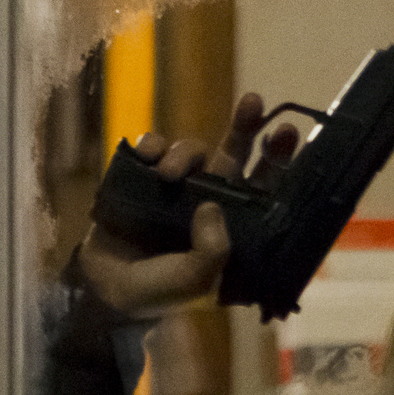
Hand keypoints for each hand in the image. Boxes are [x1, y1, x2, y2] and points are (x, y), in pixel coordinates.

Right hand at [75, 91, 299, 317]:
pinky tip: (146, 156)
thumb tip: (212, 206)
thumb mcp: (196, 280)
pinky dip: (150, 145)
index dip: (277, 162)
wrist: (106, 291)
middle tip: (253, 102)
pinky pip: (152, 148)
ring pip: (193, 150)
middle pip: (235, 155)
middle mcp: (209, 201)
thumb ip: (212, 251)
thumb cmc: (160, 291)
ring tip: (167, 175)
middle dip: (245, 127)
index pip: (263, 190)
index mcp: (232, 226)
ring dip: (184, 152)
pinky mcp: (142, 177)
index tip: (287, 134)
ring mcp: (177, 188)